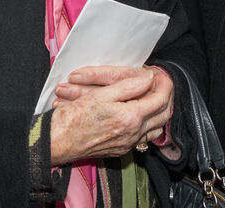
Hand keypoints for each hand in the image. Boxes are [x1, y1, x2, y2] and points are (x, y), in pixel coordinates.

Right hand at [49, 66, 172, 163]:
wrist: (58, 141)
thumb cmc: (74, 117)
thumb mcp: (101, 94)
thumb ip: (128, 86)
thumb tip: (148, 78)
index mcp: (130, 117)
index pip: (160, 100)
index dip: (164, 85)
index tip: (161, 75)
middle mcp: (133, 134)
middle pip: (163, 116)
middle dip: (166, 98)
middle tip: (161, 84)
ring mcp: (128, 144)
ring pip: (156, 129)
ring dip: (158, 113)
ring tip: (152, 97)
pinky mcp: (120, 150)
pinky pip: (143, 138)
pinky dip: (147, 124)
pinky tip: (138, 115)